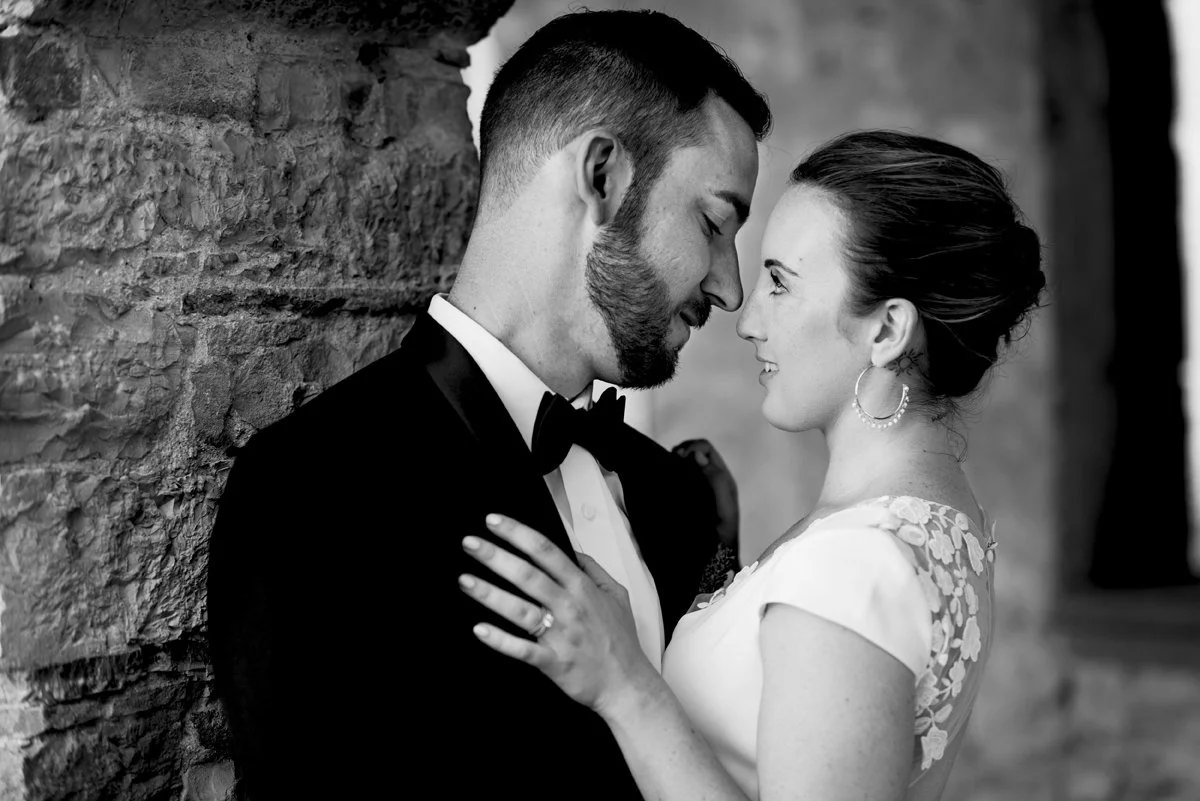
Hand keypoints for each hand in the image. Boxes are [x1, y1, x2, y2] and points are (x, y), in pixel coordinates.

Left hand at [459, 514, 660, 716]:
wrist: (627, 684)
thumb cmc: (620, 642)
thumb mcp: (617, 595)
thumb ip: (594, 569)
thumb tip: (574, 552)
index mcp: (582, 588)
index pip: (546, 551)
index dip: (518, 534)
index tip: (495, 522)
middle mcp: (569, 607)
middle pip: (528, 575)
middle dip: (496, 557)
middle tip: (470, 544)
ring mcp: (560, 635)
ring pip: (520, 610)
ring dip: (490, 594)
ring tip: (465, 581)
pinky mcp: (553, 662)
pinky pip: (522, 649)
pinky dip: (500, 640)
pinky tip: (480, 629)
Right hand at [672, 438, 738, 549]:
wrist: (715, 555)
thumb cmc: (722, 532)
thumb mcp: (725, 504)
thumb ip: (716, 478)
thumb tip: (697, 456)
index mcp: (721, 477)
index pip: (705, 449)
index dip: (692, 447)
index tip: (679, 457)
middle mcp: (710, 480)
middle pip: (694, 453)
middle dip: (681, 452)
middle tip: (671, 462)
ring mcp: (698, 488)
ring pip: (684, 465)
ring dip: (675, 463)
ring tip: (668, 469)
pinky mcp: (686, 498)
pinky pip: (678, 479)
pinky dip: (671, 475)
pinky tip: (666, 481)